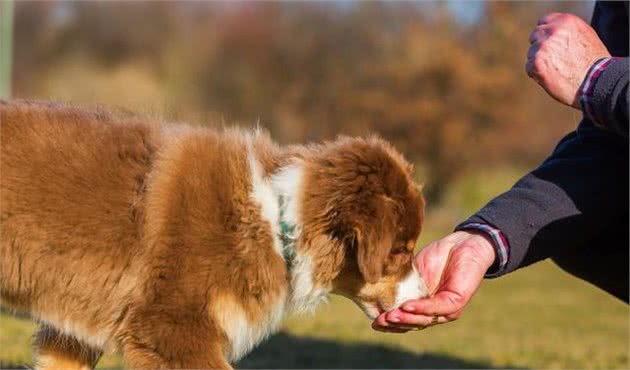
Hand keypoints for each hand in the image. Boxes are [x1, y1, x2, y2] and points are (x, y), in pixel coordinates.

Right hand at [371, 231, 495, 332]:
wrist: (463, 243)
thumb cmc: (439, 256)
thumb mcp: (414, 272)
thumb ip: (402, 285)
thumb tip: (378, 292)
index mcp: (423, 307)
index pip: (406, 321)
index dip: (390, 324)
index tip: (374, 322)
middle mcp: (435, 313)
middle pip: (413, 324)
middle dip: (395, 324)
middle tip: (378, 321)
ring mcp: (447, 310)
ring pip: (424, 320)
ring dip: (406, 319)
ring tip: (390, 316)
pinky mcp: (456, 301)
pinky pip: (437, 307)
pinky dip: (421, 308)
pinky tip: (407, 306)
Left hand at [526, 12, 609, 108]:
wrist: (595, 81)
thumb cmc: (593, 61)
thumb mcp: (584, 35)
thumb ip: (565, 31)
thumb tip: (550, 30)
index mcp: (565, 21)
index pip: (544, 22)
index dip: (546, 34)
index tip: (550, 43)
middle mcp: (553, 31)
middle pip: (535, 36)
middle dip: (541, 47)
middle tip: (554, 60)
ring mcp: (543, 47)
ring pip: (532, 53)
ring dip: (539, 61)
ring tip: (557, 70)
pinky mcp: (536, 63)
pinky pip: (529, 67)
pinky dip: (537, 73)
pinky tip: (551, 77)